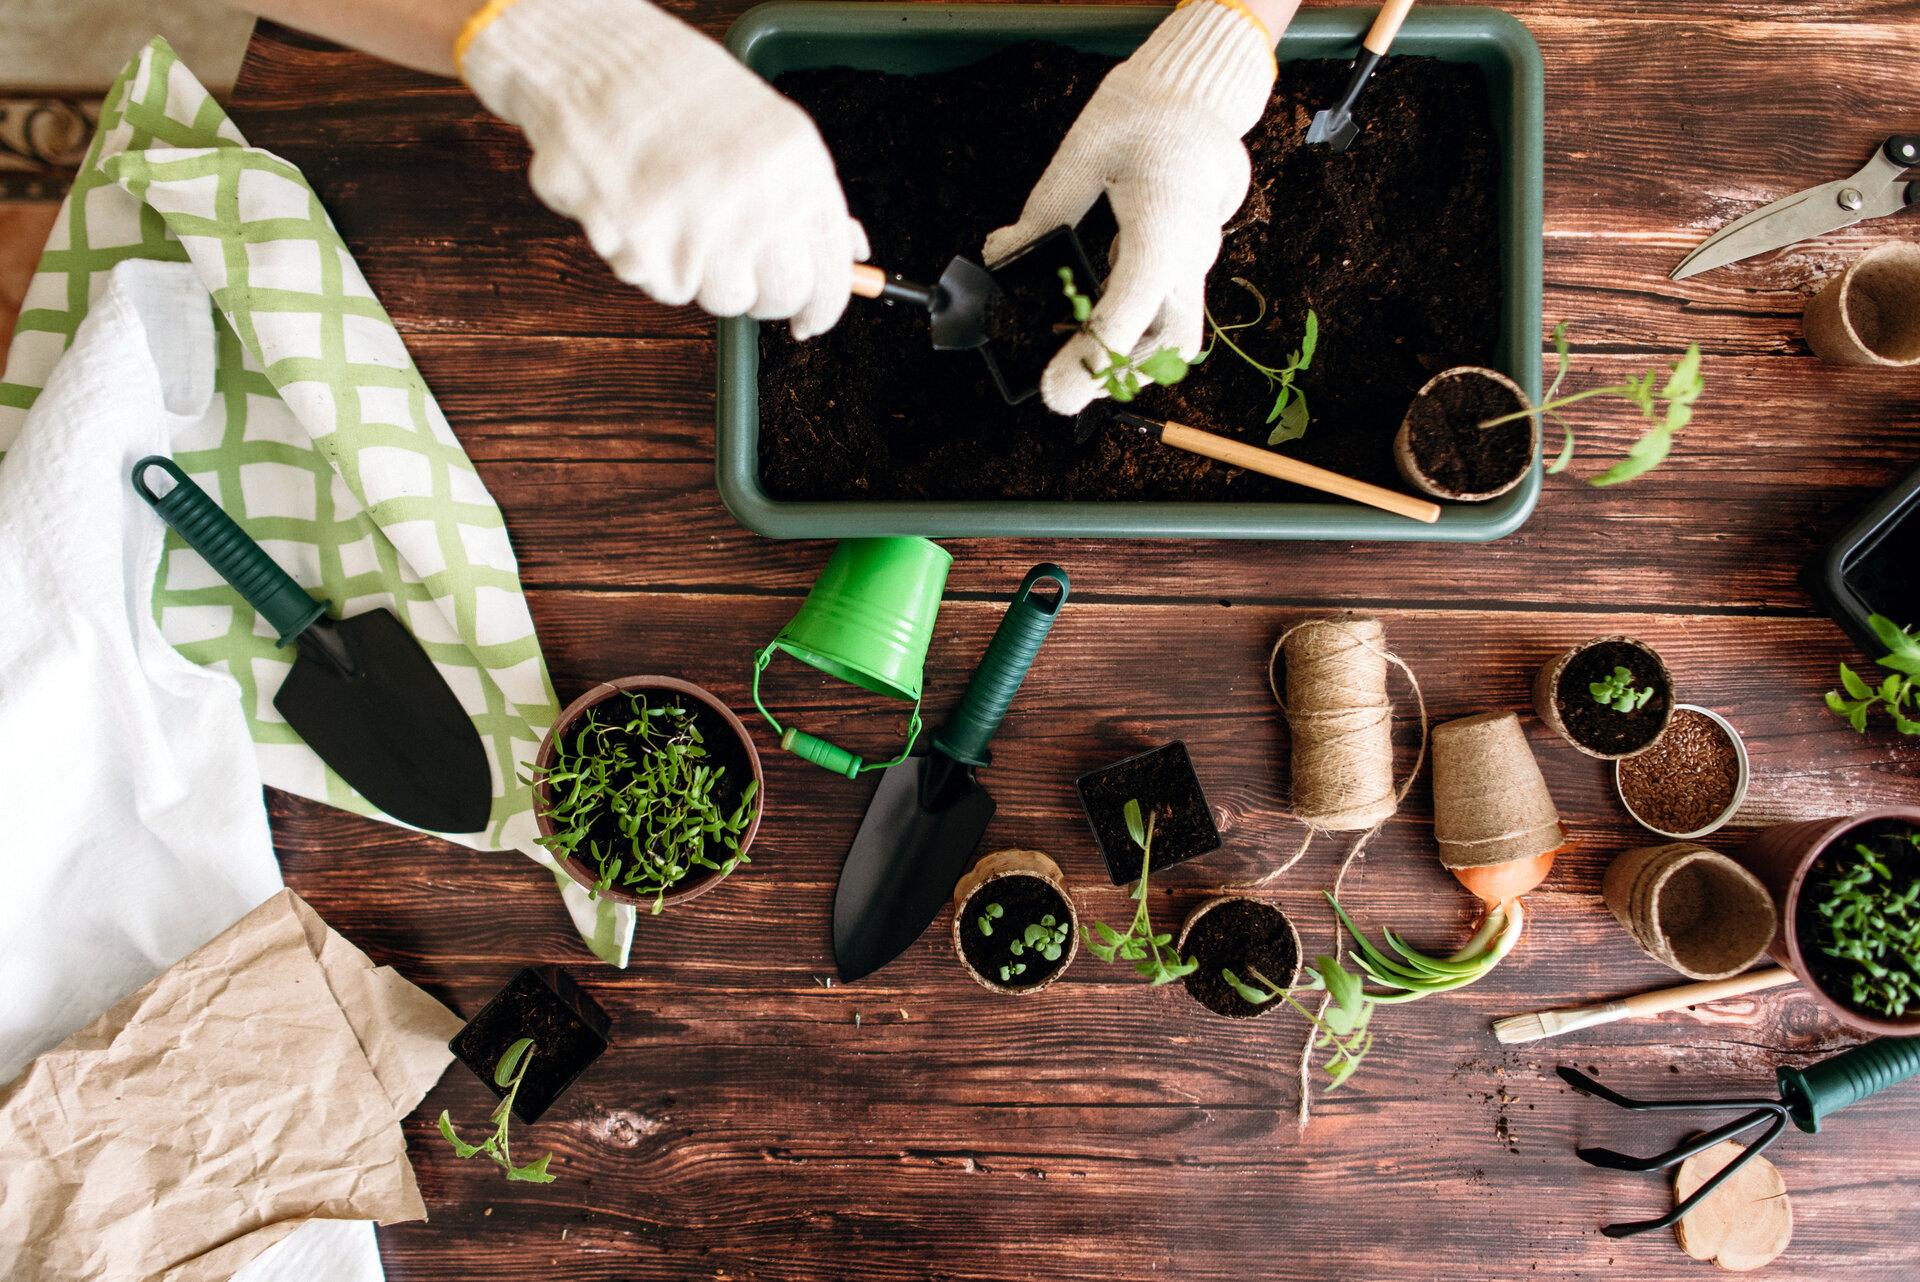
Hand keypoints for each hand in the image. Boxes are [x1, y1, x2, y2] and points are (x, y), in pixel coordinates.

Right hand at [461, 0, 865, 337]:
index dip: (822, 307)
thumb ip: (807, 197)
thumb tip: (852, 253)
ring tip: (680, 213)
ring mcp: (698, 230)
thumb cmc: (679, 92)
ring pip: (720, 299)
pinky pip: (661, 284)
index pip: (829, 271)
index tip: (811, 319)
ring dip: (702, 273)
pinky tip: (643, 208)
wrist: (590, 62)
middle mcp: (754, 202)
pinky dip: (651, 259)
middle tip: (739, 267)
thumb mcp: (767, 131)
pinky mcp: (642, 250)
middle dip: (763, 296)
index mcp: (796, 168)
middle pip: (779, 298)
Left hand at [983, 0, 1275, 414]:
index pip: (1133, 304)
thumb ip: (1045, 211)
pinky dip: (1128, 331)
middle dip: (1118, 374)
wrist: (1197, 99)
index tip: (1054, 392)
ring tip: (1066, 360)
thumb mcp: (1084, 152)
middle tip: (1064, 389)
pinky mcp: (1186, 265)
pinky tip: (1083, 327)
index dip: (1093, 356)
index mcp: (1166, 218)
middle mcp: (1190, 251)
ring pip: (1173, 336)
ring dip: (1123, 358)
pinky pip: (1164, 313)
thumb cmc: (1141, 116)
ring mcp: (1195, 262)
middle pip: (1171, 342)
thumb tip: (1001, 255)